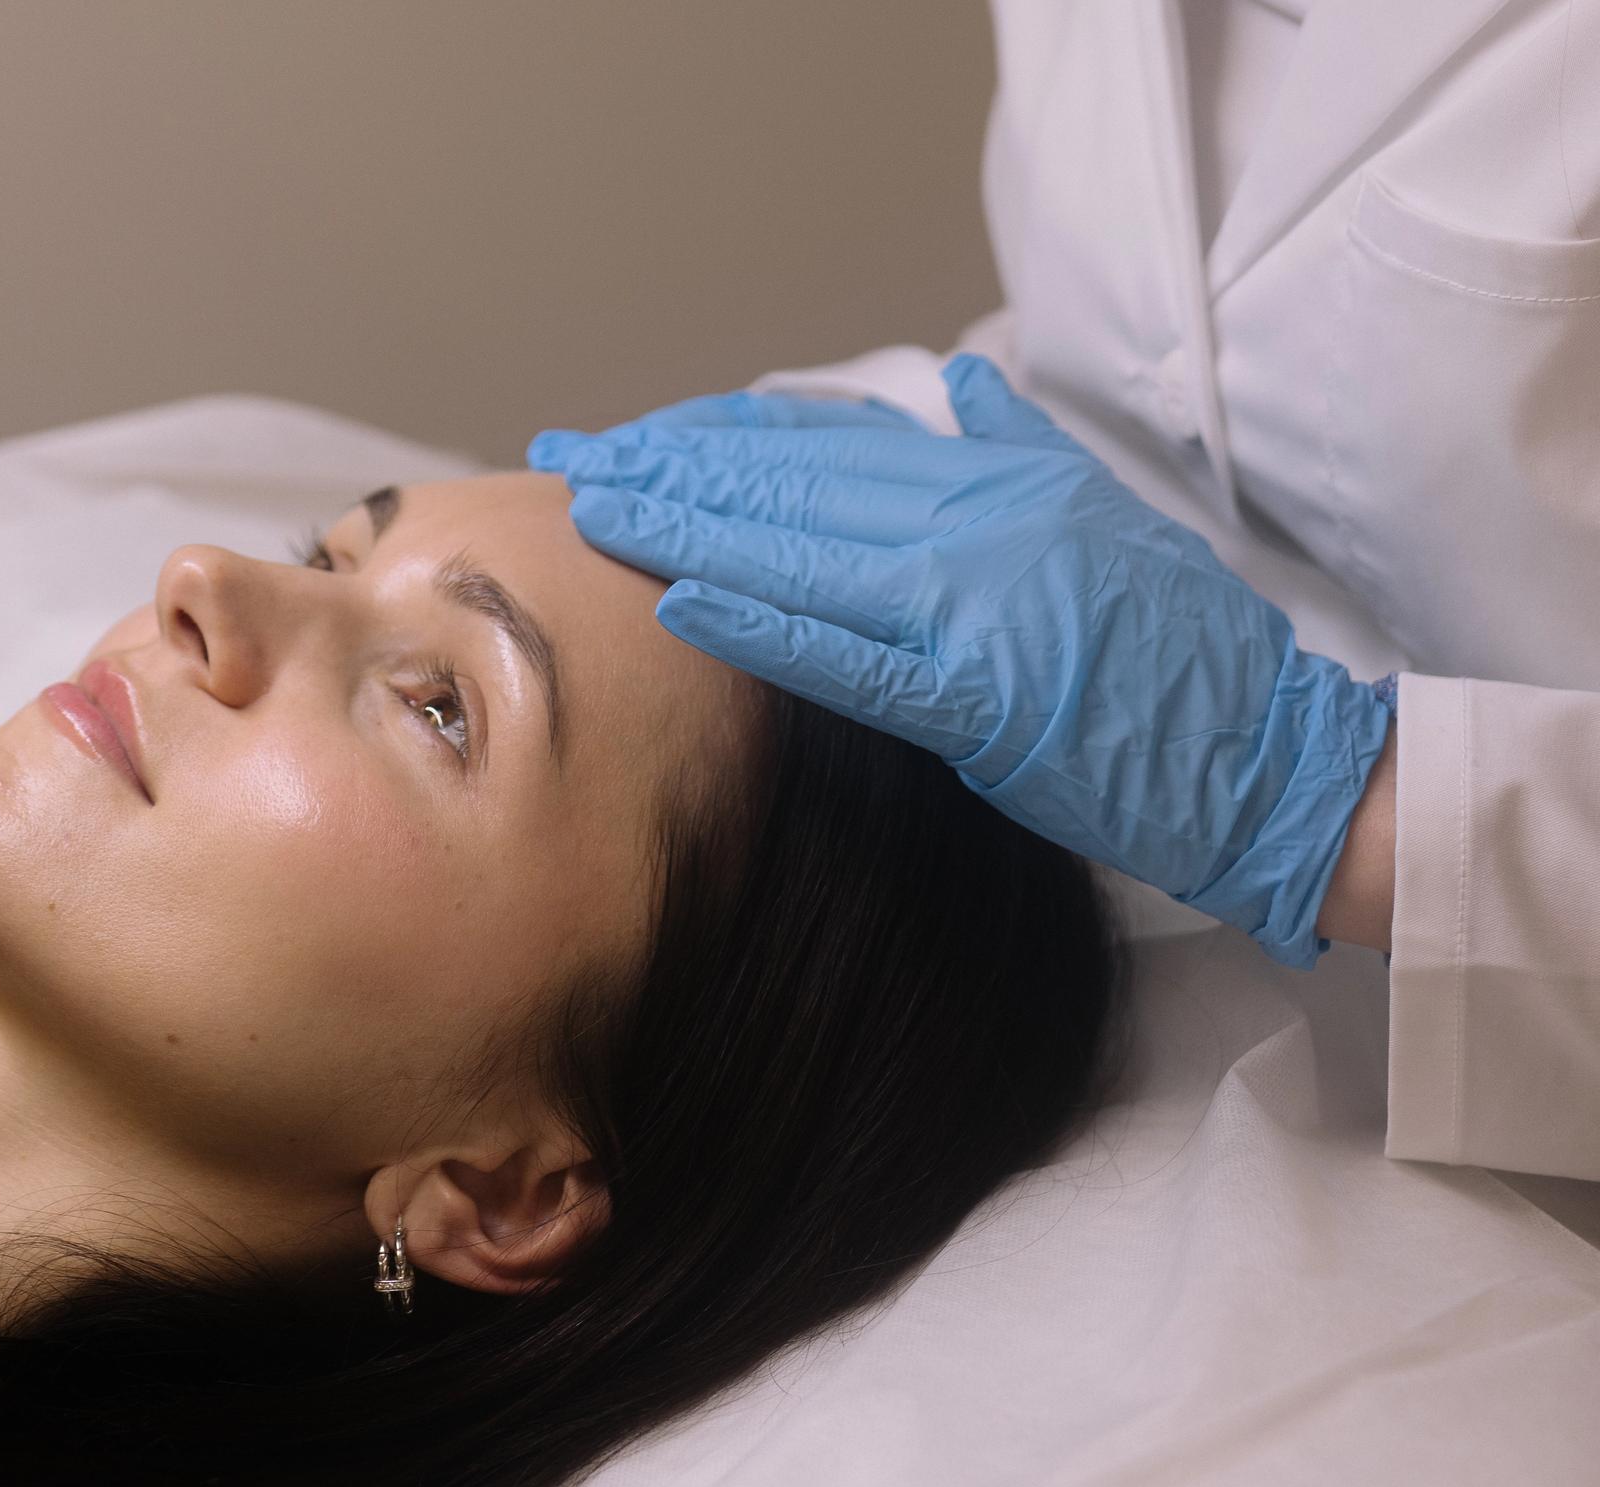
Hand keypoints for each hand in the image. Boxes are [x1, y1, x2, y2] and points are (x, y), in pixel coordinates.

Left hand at [528, 355, 1393, 969]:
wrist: (1268, 755)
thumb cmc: (1180, 654)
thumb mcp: (1100, 514)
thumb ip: (1018, 444)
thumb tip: (962, 379)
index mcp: (993, 484)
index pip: (824, 445)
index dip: (717, 436)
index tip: (636, 437)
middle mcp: (974, 524)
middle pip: (790, 483)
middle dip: (669, 470)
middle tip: (569, 461)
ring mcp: (973, 605)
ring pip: (801, 551)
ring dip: (685, 528)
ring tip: (593, 510)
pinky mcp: (976, 694)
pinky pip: (848, 654)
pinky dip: (763, 622)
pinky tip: (681, 602)